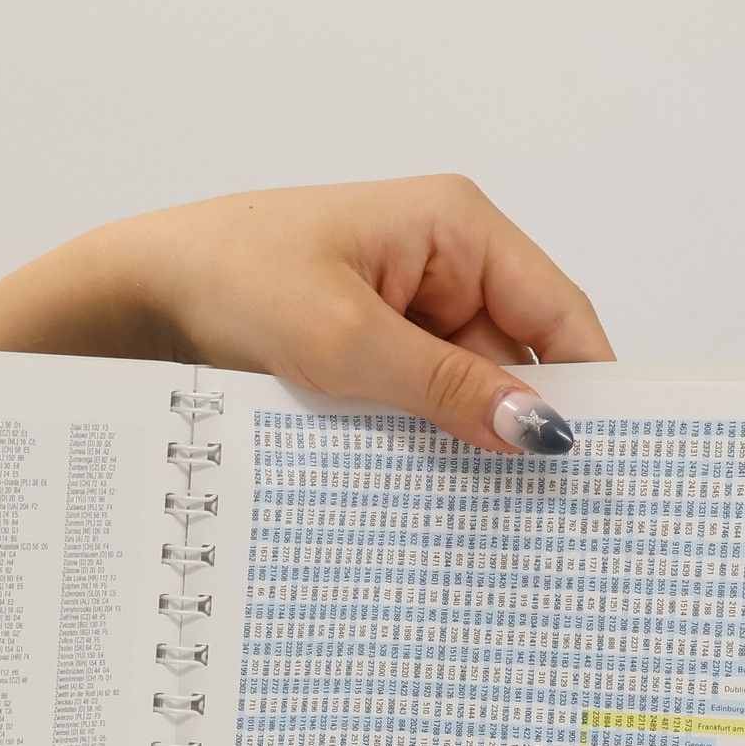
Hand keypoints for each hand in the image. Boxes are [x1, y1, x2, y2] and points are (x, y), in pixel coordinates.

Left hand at [0, 175, 613, 454]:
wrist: (142, 297)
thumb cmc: (234, 280)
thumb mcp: (348, 342)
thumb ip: (448, 388)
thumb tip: (537, 429)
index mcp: (457, 228)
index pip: (558, 313)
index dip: (587, 386)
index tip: (602, 461)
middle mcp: (442, 263)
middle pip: (514, 363)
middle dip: (516, 431)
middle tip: (537, 517)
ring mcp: (404, 310)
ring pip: (462, 395)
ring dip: (460, 447)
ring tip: (471, 514)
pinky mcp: (367, 351)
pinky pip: (416, 406)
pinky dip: (419, 446)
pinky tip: (419, 492)